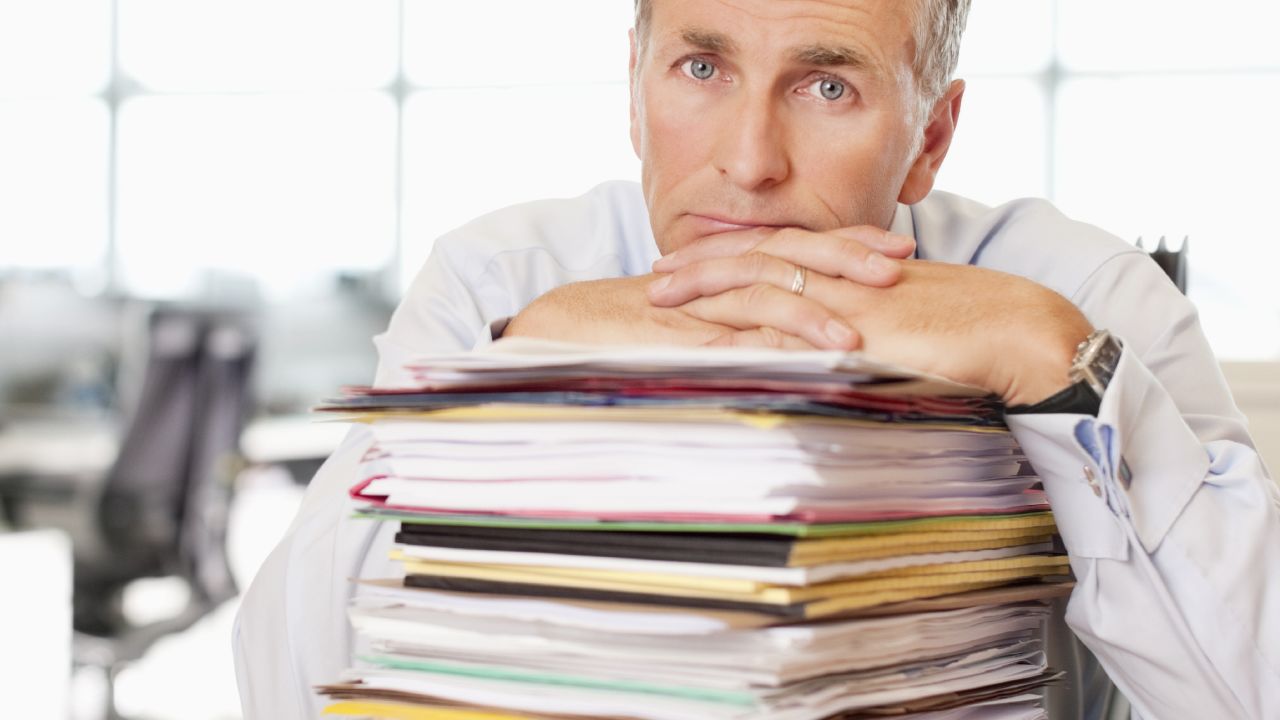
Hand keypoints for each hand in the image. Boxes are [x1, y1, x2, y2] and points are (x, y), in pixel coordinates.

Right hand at [505, 224, 913, 349]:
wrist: (564, 327)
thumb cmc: (635, 328)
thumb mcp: (703, 320)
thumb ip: (750, 324)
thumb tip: (800, 343)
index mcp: (731, 270)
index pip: (800, 247)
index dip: (851, 244)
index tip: (901, 249)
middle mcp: (719, 280)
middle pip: (792, 257)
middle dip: (849, 261)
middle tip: (900, 267)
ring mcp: (696, 309)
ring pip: (760, 297)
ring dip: (811, 316)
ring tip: (857, 338)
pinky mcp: (672, 340)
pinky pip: (718, 343)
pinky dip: (755, 353)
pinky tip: (788, 368)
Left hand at [653, 249, 1092, 404]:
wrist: (1021, 331)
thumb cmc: (974, 328)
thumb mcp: (910, 316)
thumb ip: (869, 322)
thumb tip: (841, 341)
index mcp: (854, 270)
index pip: (780, 253)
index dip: (732, 255)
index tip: (692, 262)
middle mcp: (844, 278)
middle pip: (758, 259)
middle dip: (701, 266)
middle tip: (655, 275)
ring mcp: (848, 302)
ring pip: (762, 285)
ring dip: (707, 292)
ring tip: (662, 298)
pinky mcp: (859, 333)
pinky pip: (791, 332)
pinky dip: (746, 337)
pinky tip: (709, 346)